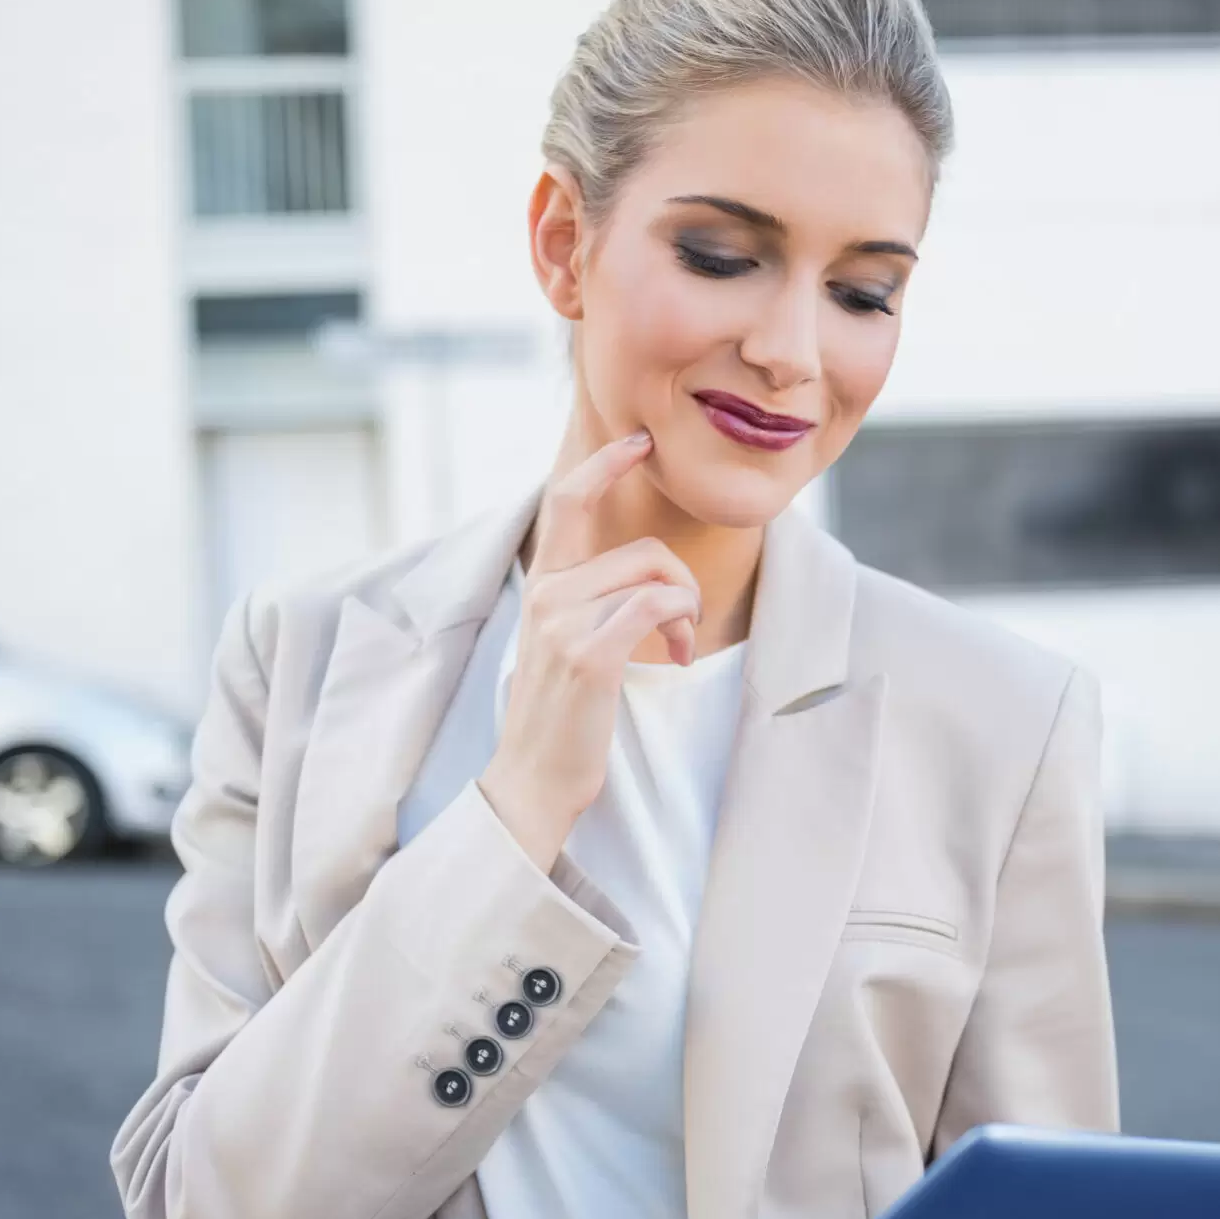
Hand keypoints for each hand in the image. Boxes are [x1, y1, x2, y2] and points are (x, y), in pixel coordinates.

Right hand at [476, 430, 701, 870]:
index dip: (604, 463)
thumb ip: (590, 598)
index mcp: (543, 584)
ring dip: (685, 613)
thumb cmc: (562, 715)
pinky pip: (656, 605)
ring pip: (657, 577)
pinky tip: (674, 658)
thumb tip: (648, 575)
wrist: (533, 779)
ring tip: (675, 650)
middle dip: (682, 584)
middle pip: (644, 549)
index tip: (638, 440)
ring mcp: (562, 620)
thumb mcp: (566, 641)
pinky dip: (680, 625)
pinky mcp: (588, 653)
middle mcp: (546, 592)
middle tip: (683, 626)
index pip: (568, 501)